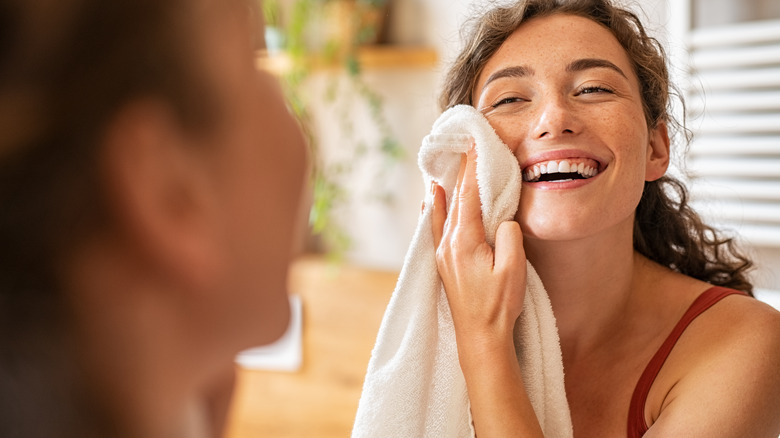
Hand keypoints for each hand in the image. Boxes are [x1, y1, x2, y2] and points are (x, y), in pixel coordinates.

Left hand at [430, 145, 526, 353]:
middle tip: (466, 146)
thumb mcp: (514, 269)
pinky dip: (434, 209)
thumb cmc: (498, 306)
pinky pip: (435, 227)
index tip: (475, 145)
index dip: (473, 168)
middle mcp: (447, 243)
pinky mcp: (444, 264)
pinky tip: (430, 200)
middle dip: (461, 172)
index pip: (469, 195)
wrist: (480, 338)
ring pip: (443, 211)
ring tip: (446, 164)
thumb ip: (509, 237)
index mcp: (464, 241)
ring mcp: (443, 254)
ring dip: (448, 187)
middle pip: (455, 200)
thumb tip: (503, 220)